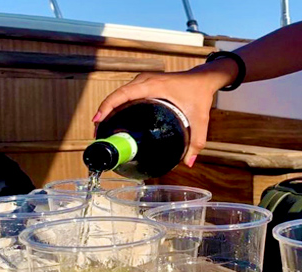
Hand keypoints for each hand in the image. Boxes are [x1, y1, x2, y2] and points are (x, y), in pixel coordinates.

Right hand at [93, 69, 218, 167]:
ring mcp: (143, 81)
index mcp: (153, 85)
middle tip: (98, 134)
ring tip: (103, 128)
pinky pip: (125, 93)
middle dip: (104, 112)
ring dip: (108, 108)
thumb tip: (188, 163)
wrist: (204, 79)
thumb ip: (196, 142)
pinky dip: (117, 104)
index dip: (107, 107)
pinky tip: (114, 119)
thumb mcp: (200, 120)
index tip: (98, 121)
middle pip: (116, 95)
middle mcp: (145, 80)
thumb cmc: (200, 94)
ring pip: (119, 94)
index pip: (123, 94)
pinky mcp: (144, 84)